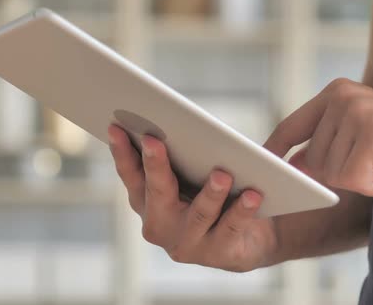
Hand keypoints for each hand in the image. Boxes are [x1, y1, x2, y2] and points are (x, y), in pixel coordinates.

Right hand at [107, 125, 278, 271]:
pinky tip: (253, 195)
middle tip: (154, 139)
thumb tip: (198, 118)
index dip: (121, 152)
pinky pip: (230, 228)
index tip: (116, 127)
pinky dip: (242, 210)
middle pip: (156, 193)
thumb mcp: (200, 170)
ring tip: (221, 174)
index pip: (131, 174)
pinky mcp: (218, 254)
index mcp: (148, 201)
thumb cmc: (220, 195)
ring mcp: (188, 243)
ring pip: (198, 214)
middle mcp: (160, 225)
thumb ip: (192, 148)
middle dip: (155, 165)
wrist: (256, 236)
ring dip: (210, 194)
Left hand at [265, 78, 372, 195]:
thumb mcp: (359, 136)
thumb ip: (325, 144)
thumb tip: (291, 165)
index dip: (274, 148)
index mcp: (335, 92)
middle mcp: (342, 96)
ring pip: (331, 173)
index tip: (260, 164)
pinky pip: (353, 180)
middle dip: (343, 172)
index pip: (291, 125)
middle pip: (312, 160)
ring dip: (361, 178)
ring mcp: (357, 112)